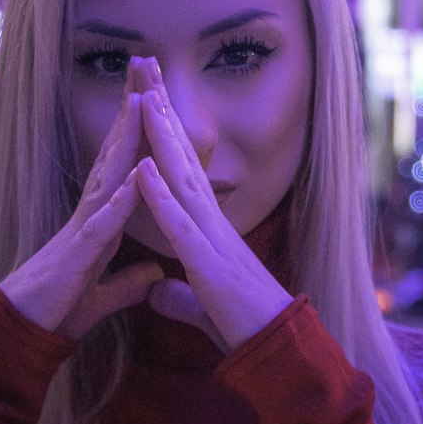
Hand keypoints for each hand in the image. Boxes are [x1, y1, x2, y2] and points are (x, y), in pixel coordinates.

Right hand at [0, 61, 163, 337]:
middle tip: (144, 66)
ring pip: (107, 177)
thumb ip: (128, 282)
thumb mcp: (104, 294)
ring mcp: (82, 231)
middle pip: (114, 154)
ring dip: (125, 140)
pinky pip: (101, 224)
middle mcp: (90, 214)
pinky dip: (120, 201)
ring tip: (142, 102)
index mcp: (100, 219)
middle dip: (130, 111)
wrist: (23, 336)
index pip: (123, 165)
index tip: (154, 92)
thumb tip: (154, 274)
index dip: (139, 130)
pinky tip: (136, 178)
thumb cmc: (57, 310)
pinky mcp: (78, 257)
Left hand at [135, 66, 293, 352]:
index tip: (150, 99)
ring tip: (144, 99)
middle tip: (148, 71)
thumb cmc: (245, 327)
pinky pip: (180, 225)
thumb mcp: (201, 306)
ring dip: (161, 139)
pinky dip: (160, 196)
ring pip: (182, 180)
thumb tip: (156, 291)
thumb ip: (179, 295)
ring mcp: (213, 241)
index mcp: (210, 231)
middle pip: (183, 160)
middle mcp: (213, 225)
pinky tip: (143, 168)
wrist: (279, 351)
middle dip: (164, 115)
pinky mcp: (209, 265)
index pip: (184, 173)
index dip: (166, 135)